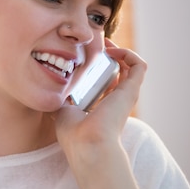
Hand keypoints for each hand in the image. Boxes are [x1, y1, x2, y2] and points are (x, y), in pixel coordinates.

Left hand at [53, 40, 146, 176]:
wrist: (86, 143)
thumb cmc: (73, 135)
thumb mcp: (62, 112)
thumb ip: (60, 101)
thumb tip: (50, 93)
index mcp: (101, 107)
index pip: (105, 84)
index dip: (98, 69)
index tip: (85, 57)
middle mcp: (115, 101)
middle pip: (119, 73)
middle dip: (109, 56)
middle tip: (96, 45)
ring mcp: (125, 96)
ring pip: (132, 67)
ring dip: (120, 52)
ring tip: (105, 44)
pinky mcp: (131, 91)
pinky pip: (139, 65)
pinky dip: (128, 54)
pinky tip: (112, 51)